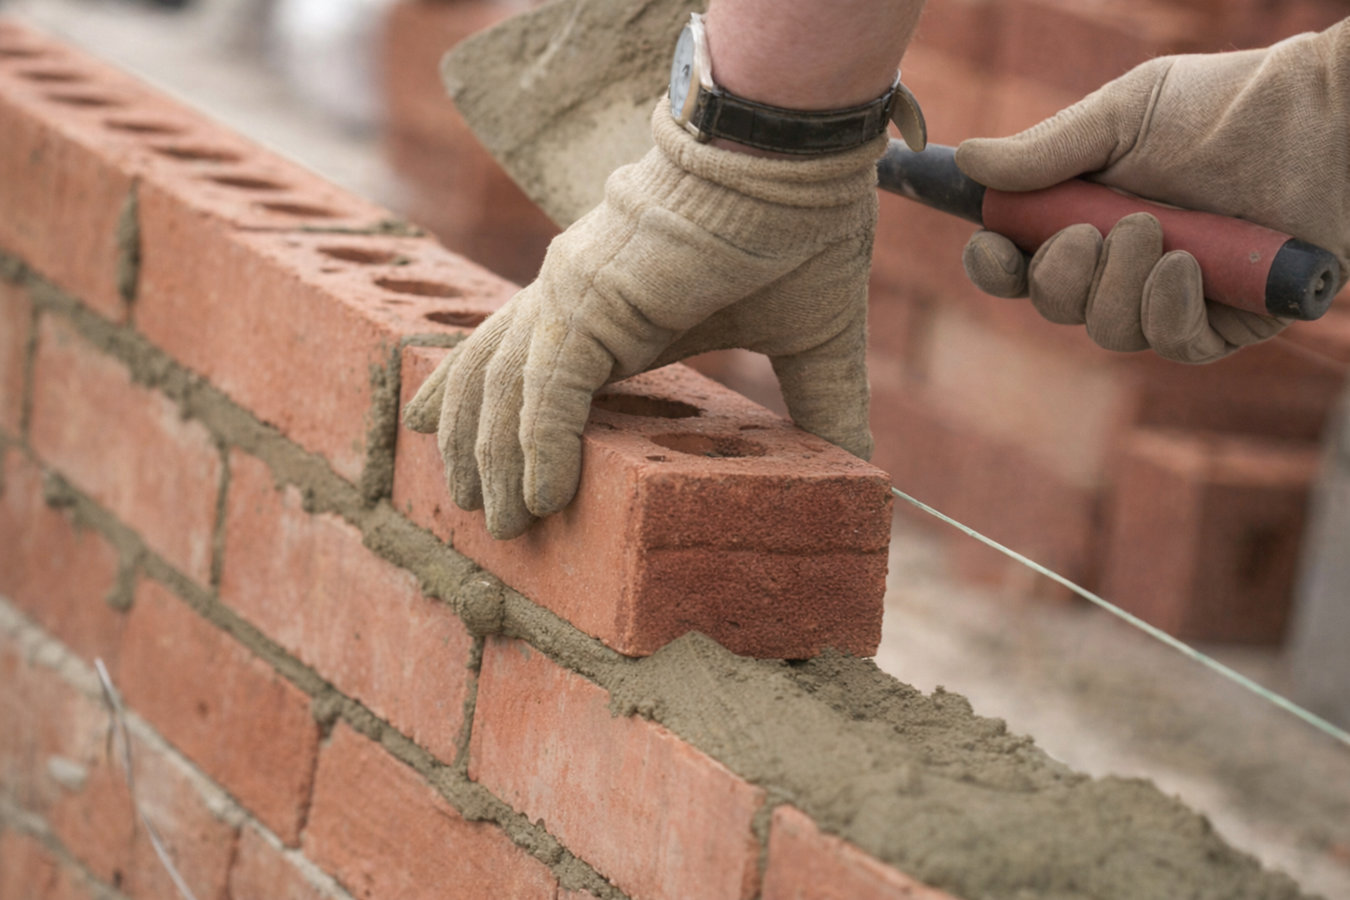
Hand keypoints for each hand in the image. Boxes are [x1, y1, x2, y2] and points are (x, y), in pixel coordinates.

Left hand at [404, 106, 885, 538]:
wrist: (796, 158)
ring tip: (503, 525)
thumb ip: (820, 408)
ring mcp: (572, 293)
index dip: (506, 422)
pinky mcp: (589, 299)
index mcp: (612, 308)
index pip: (532, 370)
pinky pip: (546, 386)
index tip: (502, 481)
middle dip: (480, 450)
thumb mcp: (809, 340)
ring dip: (498, 461)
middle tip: (481, 517)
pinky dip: (539, 444)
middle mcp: (574, 298)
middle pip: (494, 378)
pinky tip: (542, 496)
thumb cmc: (801, 231)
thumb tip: (863, 469)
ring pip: (504, 388)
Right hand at [955, 21, 1349, 363]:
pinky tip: (1188, 269)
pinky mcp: (1226, 323)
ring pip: (1109, 330)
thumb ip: (1046, 151)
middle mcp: (1124, 264)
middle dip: (1060, 277)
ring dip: (1119, 288)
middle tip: (1094, 232)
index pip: (1021, 263)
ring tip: (1157, 231)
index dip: (996, 266)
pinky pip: (1174, 346)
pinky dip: (1168, 312)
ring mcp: (1174, 298)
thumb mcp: (1122, 117)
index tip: (992, 249)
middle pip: (1055, 305)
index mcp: (1088, 217)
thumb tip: (968, 163)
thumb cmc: (1225, 107)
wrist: (1322, 120)